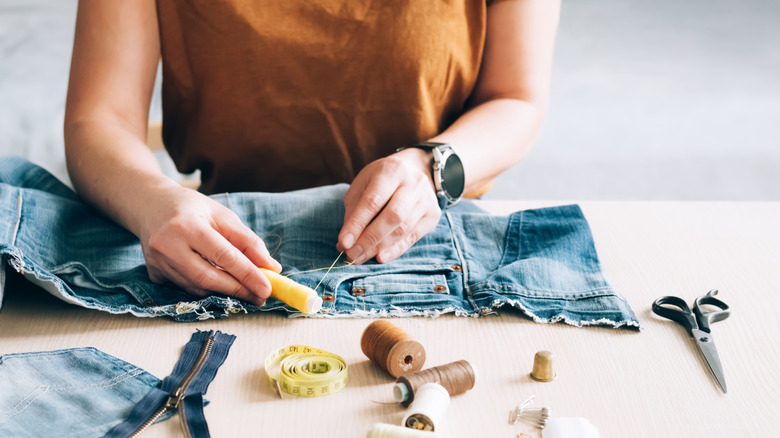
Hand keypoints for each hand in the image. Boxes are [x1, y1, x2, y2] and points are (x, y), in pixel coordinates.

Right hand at [137, 185, 280, 305]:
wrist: (150, 206)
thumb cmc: (192, 208)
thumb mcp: (222, 215)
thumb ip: (247, 241)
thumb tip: (271, 267)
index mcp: (186, 225)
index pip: (223, 255)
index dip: (247, 274)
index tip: (267, 288)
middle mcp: (167, 246)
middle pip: (208, 278)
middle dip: (238, 290)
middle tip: (260, 296)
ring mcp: (157, 263)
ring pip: (197, 287)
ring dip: (225, 291)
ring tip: (245, 288)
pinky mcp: (154, 275)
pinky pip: (187, 288)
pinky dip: (207, 287)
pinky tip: (218, 280)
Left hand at [338, 149, 440, 263]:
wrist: (413, 171)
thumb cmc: (381, 181)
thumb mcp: (363, 186)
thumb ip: (354, 211)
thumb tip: (345, 243)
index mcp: (391, 170)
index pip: (373, 201)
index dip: (357, 224)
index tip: (343, 243)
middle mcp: (413, 183)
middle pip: (392, 216)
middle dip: (369, 239)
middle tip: (352, 255)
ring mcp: (426, 199)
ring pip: (403, 229)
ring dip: (379, 247)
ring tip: (361, 257)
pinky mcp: (433, 215)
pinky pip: (413, 237)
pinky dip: (395, 250)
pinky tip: (380, 257)